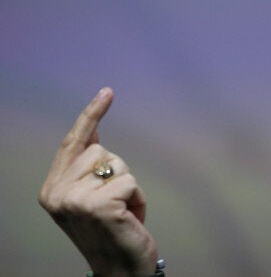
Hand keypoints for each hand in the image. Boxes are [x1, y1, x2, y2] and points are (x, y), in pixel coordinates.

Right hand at [39, 88, 157, 276]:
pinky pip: (131, 183)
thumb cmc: (112, 231)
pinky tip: (131, 219)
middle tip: (116, 204)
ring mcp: (76, 200)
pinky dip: (138, 199)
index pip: (73, 143)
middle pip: (102, 152)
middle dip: (118, 174)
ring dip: (129, 188)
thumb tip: (95, 134)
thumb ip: (88, 168)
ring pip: (118, 165)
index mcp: (52, 189)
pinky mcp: (99, 206)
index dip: (91, 115)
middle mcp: (57, 193)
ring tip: (122, 213)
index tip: (107, 91)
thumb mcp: (92, 197)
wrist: (120, 269)